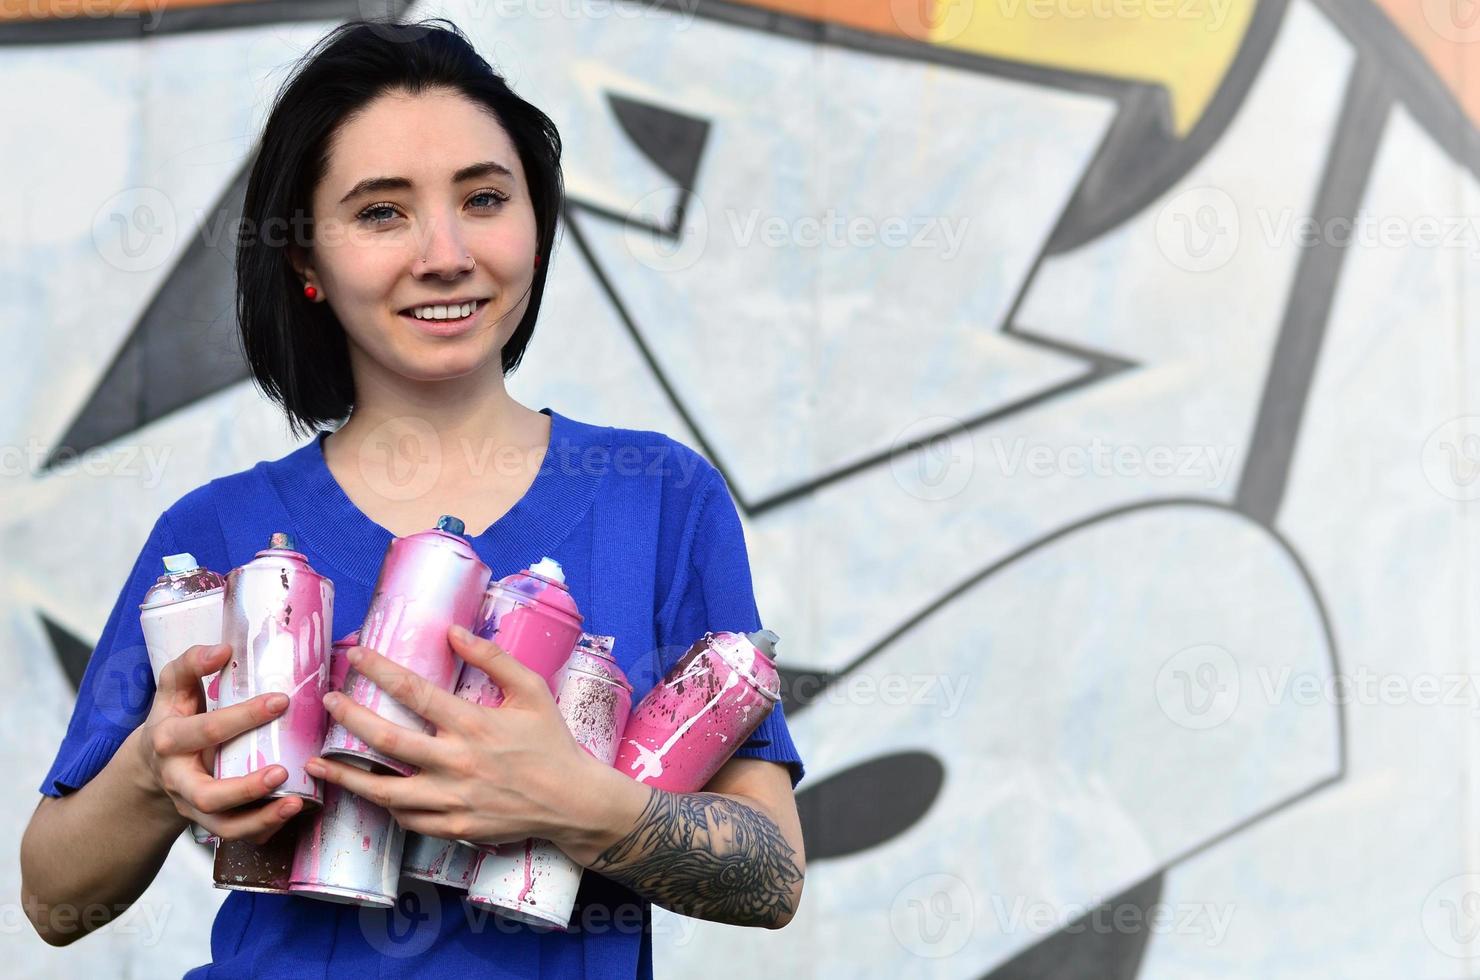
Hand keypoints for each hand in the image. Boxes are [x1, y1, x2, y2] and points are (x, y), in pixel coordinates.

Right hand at [132, 643, 303, 844]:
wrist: (152, 766)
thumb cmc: (175, 717)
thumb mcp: (173, 687)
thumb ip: (191, 663)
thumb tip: (223, 648)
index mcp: (168, 740)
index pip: (204, 730)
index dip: (242, 716)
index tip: (281, 700)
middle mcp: (178, 779)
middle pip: (206, 793)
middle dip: (245, 787)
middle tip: (283, 770)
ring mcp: (193, 806)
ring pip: (222, 825)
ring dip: (259, 818)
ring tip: (295, 802)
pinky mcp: (209, 822)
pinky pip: (236, 835)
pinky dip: (263, 829)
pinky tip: (291, 811)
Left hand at [305, 625, 596, 847]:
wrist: (572, 801)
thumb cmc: (551, 741)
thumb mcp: (531, 691)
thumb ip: (493, 659)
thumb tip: (453, 631)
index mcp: (474, 724)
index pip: (416, 693)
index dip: (381, 671)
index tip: (356, 655)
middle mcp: (458, 762)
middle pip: (388, 741)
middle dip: (351, 719)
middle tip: (328, 703)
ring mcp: (453, 799)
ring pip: (385, 790)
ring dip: (346, 776)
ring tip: (317, 762)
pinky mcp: (455, 827)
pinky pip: (407, 819)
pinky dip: (384, 806)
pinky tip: (369, 793)